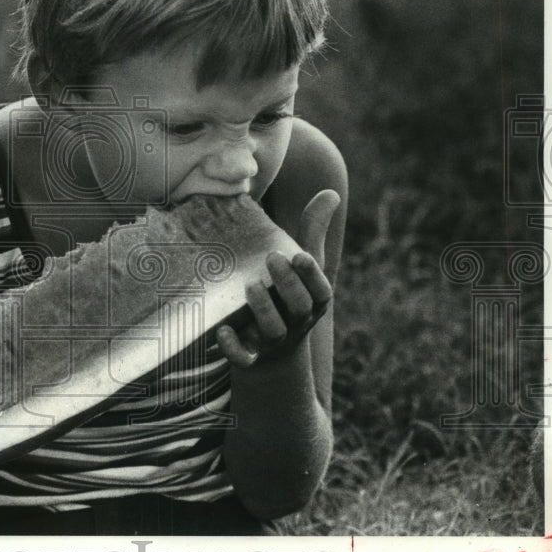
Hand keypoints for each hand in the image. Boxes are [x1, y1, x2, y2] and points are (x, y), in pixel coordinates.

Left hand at [217, 189, 338, 367]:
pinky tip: (222, 332)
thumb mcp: (300, 269)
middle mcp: (296, 323)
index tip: (299, 254)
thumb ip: (312, 232)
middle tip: (272, 257)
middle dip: (288, 284)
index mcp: (311, 302)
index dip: (311, 275)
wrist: (270, 353)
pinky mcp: (250, 357)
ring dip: (264, 309)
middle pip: (300, 308)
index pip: (320, 291)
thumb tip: (329, 193)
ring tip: (250, 285)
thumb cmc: (287, 297)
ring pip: (274, 330)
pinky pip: (244, 358)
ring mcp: (273, 342)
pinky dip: (234, 349)